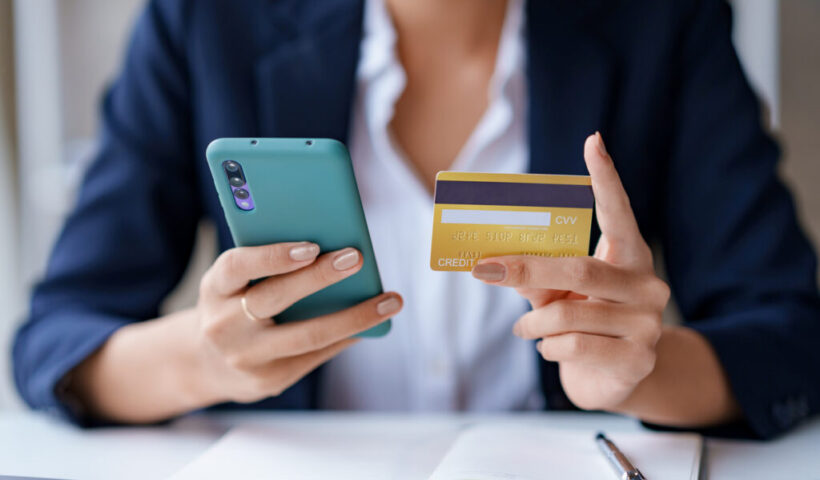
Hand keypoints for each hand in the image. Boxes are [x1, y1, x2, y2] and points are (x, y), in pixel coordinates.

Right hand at [195, 242, 401, 403]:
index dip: (273, 256)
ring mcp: (245, 357)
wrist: (206, 363)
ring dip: (354, 317)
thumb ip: (268, 266)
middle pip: (275, 298)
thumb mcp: (235, 282)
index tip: (311, 245)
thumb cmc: (235, 305)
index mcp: (215, 288)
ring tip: (390, 300)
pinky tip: (374, 323)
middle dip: (320, 277)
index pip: (238, 266)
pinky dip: (348, 336)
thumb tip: (335, 248)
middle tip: (357, 258)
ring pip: (307, 335)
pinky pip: (316, 355)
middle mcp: (223, 325)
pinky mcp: (268, 381)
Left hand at [471, 133, 669, 410]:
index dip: (606, 178)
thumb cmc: (583, 323)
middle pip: (579, 268)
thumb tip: (491, 264)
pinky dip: (549, 348)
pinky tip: (550, 348)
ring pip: (569, 314)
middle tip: (483, 269)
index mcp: (629, 256)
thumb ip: (536, 277)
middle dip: (525, 270)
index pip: (619, 212)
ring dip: (533, 323)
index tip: (592, 140)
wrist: (612, 379)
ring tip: (524, 328)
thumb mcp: (560, 294)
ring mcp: (648, 323)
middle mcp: (647, 284)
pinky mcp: (637, 359)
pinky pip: (574, 346)